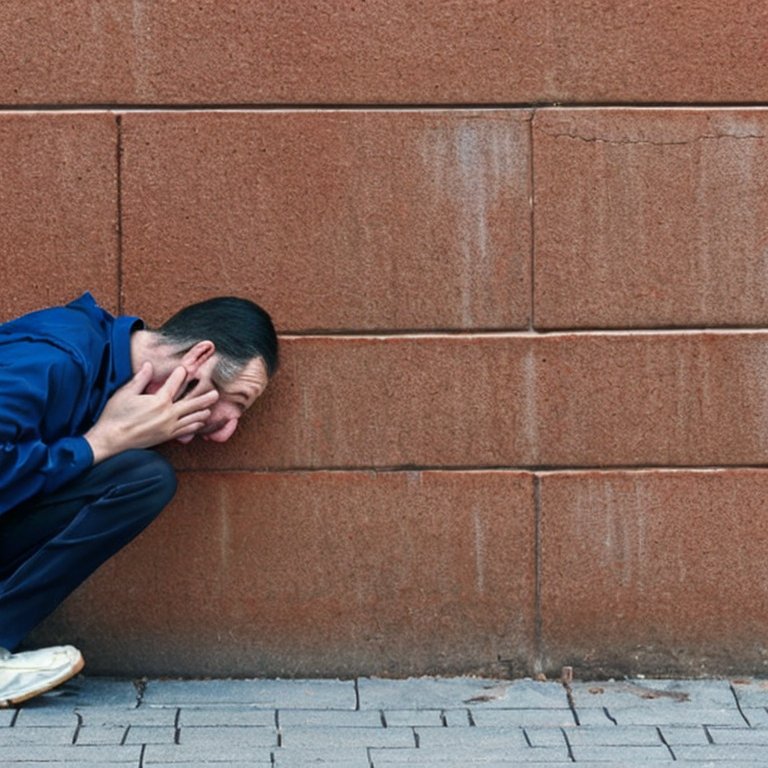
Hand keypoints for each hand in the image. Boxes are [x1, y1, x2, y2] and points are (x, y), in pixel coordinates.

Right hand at [84, 363, 218, 463]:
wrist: (111, 440)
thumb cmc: (115, 415)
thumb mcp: (125, 393)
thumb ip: (140, 379)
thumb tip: (149, 365)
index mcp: (158, 401)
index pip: (174, 384)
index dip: (181, 375)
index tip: (187, 369)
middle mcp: (167, 414)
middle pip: (191, 404)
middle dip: (204, 398)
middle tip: (216, 394)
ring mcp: (168, 427)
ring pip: (191, 419)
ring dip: (202, 413)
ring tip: (210, 409)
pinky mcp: (166, 436)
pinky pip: (185, 430)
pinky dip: (193, 426)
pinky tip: (199, 424)